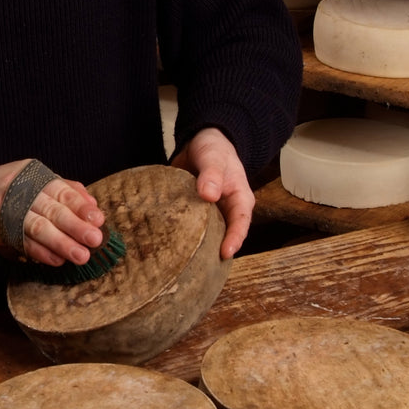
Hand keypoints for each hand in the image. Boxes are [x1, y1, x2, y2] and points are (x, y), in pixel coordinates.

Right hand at [0, 160, 105, 266]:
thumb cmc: (6, 188)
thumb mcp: (33, 180)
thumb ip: (63, 189)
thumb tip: (92, 204)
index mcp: (34, 175)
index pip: (62, 190)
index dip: (81, 206)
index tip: (98, 220)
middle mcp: (20, 189)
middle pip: (52, 209)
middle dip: (76, 226)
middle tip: (94, 240)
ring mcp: (6, 208)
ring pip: (38, 226)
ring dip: (61, 243)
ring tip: (80, 255)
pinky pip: (21, 241)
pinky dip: (40, 252)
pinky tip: (55, 260)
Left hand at [171, 127, 253, 258]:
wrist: (200, 141)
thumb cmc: (214, 149)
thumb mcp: (214, 157)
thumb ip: (212, 174)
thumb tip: (209, 195)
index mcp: (239, 199)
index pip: (241, 223)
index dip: (234, 239)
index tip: (225, 253)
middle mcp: (226, 210)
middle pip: (224, 235)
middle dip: (214, 252)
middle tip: (201, 267)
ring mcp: (210, 213)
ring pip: (206, 235)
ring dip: (196, 246)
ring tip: (183, 263)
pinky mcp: (193, 213)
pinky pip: (188, 227)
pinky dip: (181, 235)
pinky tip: (167, 245)